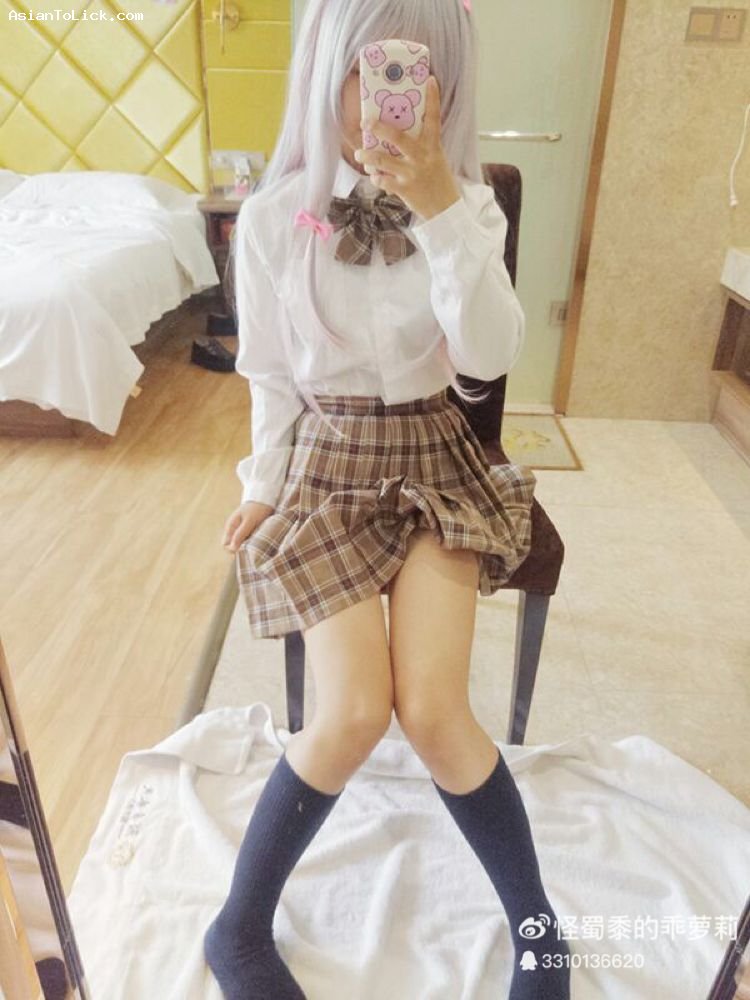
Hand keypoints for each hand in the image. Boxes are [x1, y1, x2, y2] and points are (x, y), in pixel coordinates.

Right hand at [222, 500, 274, 553]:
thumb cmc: (257, 509)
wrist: (264, 499)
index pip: (226, 546)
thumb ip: (240, 534)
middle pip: (232, 546)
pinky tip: (258, 539)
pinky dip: (251, 542)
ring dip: (247, 546)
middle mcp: (232, 530)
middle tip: (253, 546)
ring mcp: (239, 530)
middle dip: (240, 549)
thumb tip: (232, 548)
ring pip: (239, 544)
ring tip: (257, 541)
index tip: (245, 549)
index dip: (233, 550)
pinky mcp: (246, 530)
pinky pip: (246, 540)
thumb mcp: (249, 521)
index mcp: (231, 527)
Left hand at [356, 75, 461, 221]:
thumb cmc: (437, 179)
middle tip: (365, 122)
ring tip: (359, 153)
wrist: (445, 209)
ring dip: (367, 156)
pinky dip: (376, 178)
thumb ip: (420, 144)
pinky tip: (375, 176)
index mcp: (433, 146)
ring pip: (383, 160)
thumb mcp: (435, 157)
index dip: (433, 99)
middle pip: (398, 137)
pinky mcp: (404, 189)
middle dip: (379, 127)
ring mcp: (412, 173)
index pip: (434, 118)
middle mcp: (422, 157)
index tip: (429, 80)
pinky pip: (383, 180)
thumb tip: (395, 131)